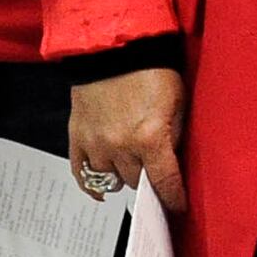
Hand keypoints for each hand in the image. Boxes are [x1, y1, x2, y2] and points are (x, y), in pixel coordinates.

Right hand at [68, 68, 187, 215]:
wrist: (114, 48)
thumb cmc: (153, 71)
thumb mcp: (178, 102)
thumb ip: (175, 135)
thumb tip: (172, 161)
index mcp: (150, 138)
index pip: (164, 182)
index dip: (173, 198)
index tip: (178, 207)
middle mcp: (120, 147)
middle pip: (137, 182)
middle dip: (149, 182)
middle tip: (156, 179)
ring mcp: (96, 144)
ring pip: (112, 179)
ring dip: (125, 176)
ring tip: (134, 169)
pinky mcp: (77, 138)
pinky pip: (82, 174)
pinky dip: (93, 186)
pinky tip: (103, 191)